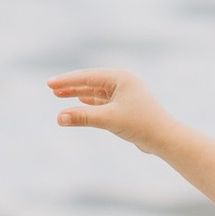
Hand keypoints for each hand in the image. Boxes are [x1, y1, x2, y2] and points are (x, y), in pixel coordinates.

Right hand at [48, 66, 172, 152]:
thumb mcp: (109, 120)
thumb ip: (83, 117)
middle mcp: (124, 81)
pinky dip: (91, 101)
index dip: (67, 81)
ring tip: (60, 95)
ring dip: (79, 94)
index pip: (88, 77)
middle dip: (71, 86)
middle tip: (51, 88)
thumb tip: (59, 118)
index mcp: (121, 78)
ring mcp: (126, 93)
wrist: (165, 138)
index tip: (49, 84)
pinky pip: (104, 100)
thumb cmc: (140, 125)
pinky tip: (81, 100)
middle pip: (91, 82)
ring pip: (96, 91)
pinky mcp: (127, 105)